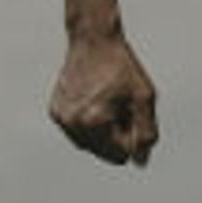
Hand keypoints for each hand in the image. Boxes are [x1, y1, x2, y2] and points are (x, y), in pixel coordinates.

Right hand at [49, 28, 159, 167]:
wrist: (92, 39)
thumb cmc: (122, 67)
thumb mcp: (144, 97)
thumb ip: (146, 132)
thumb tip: (139, 163)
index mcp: (95, 122)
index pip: (122, 154)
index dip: (132, 134)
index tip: (130, 109)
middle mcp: (74, 124)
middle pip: (104, 153)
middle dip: (116, 135)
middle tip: (119, 104)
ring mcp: (62, 119)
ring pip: (90, 145)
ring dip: (102, 131)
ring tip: (106, 101)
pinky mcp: (55, 112)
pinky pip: (77, 132)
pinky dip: (87, 123)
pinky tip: (93, 99)